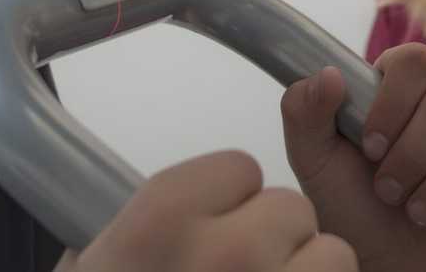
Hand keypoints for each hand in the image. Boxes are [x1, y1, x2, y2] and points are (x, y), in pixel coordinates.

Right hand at [72, 150, 355, 271]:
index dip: (230, 202)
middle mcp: (227, 252)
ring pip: (331, 253)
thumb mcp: (94, 257)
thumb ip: (145, 214)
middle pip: (291, 208)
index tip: (206, 234)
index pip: (240, 168)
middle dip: (274, 241)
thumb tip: (171, 172)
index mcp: (165, 218)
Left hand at [281, 47, 425, 271]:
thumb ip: (305, 113)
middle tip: (388, 192)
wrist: (387, 266)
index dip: (394, 101)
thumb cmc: (353, 210)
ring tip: (418, 214)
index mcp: (404, 89)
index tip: (370, 147)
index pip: (415, 60)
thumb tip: (328, 74)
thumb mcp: (315, 164)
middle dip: (415, 153)